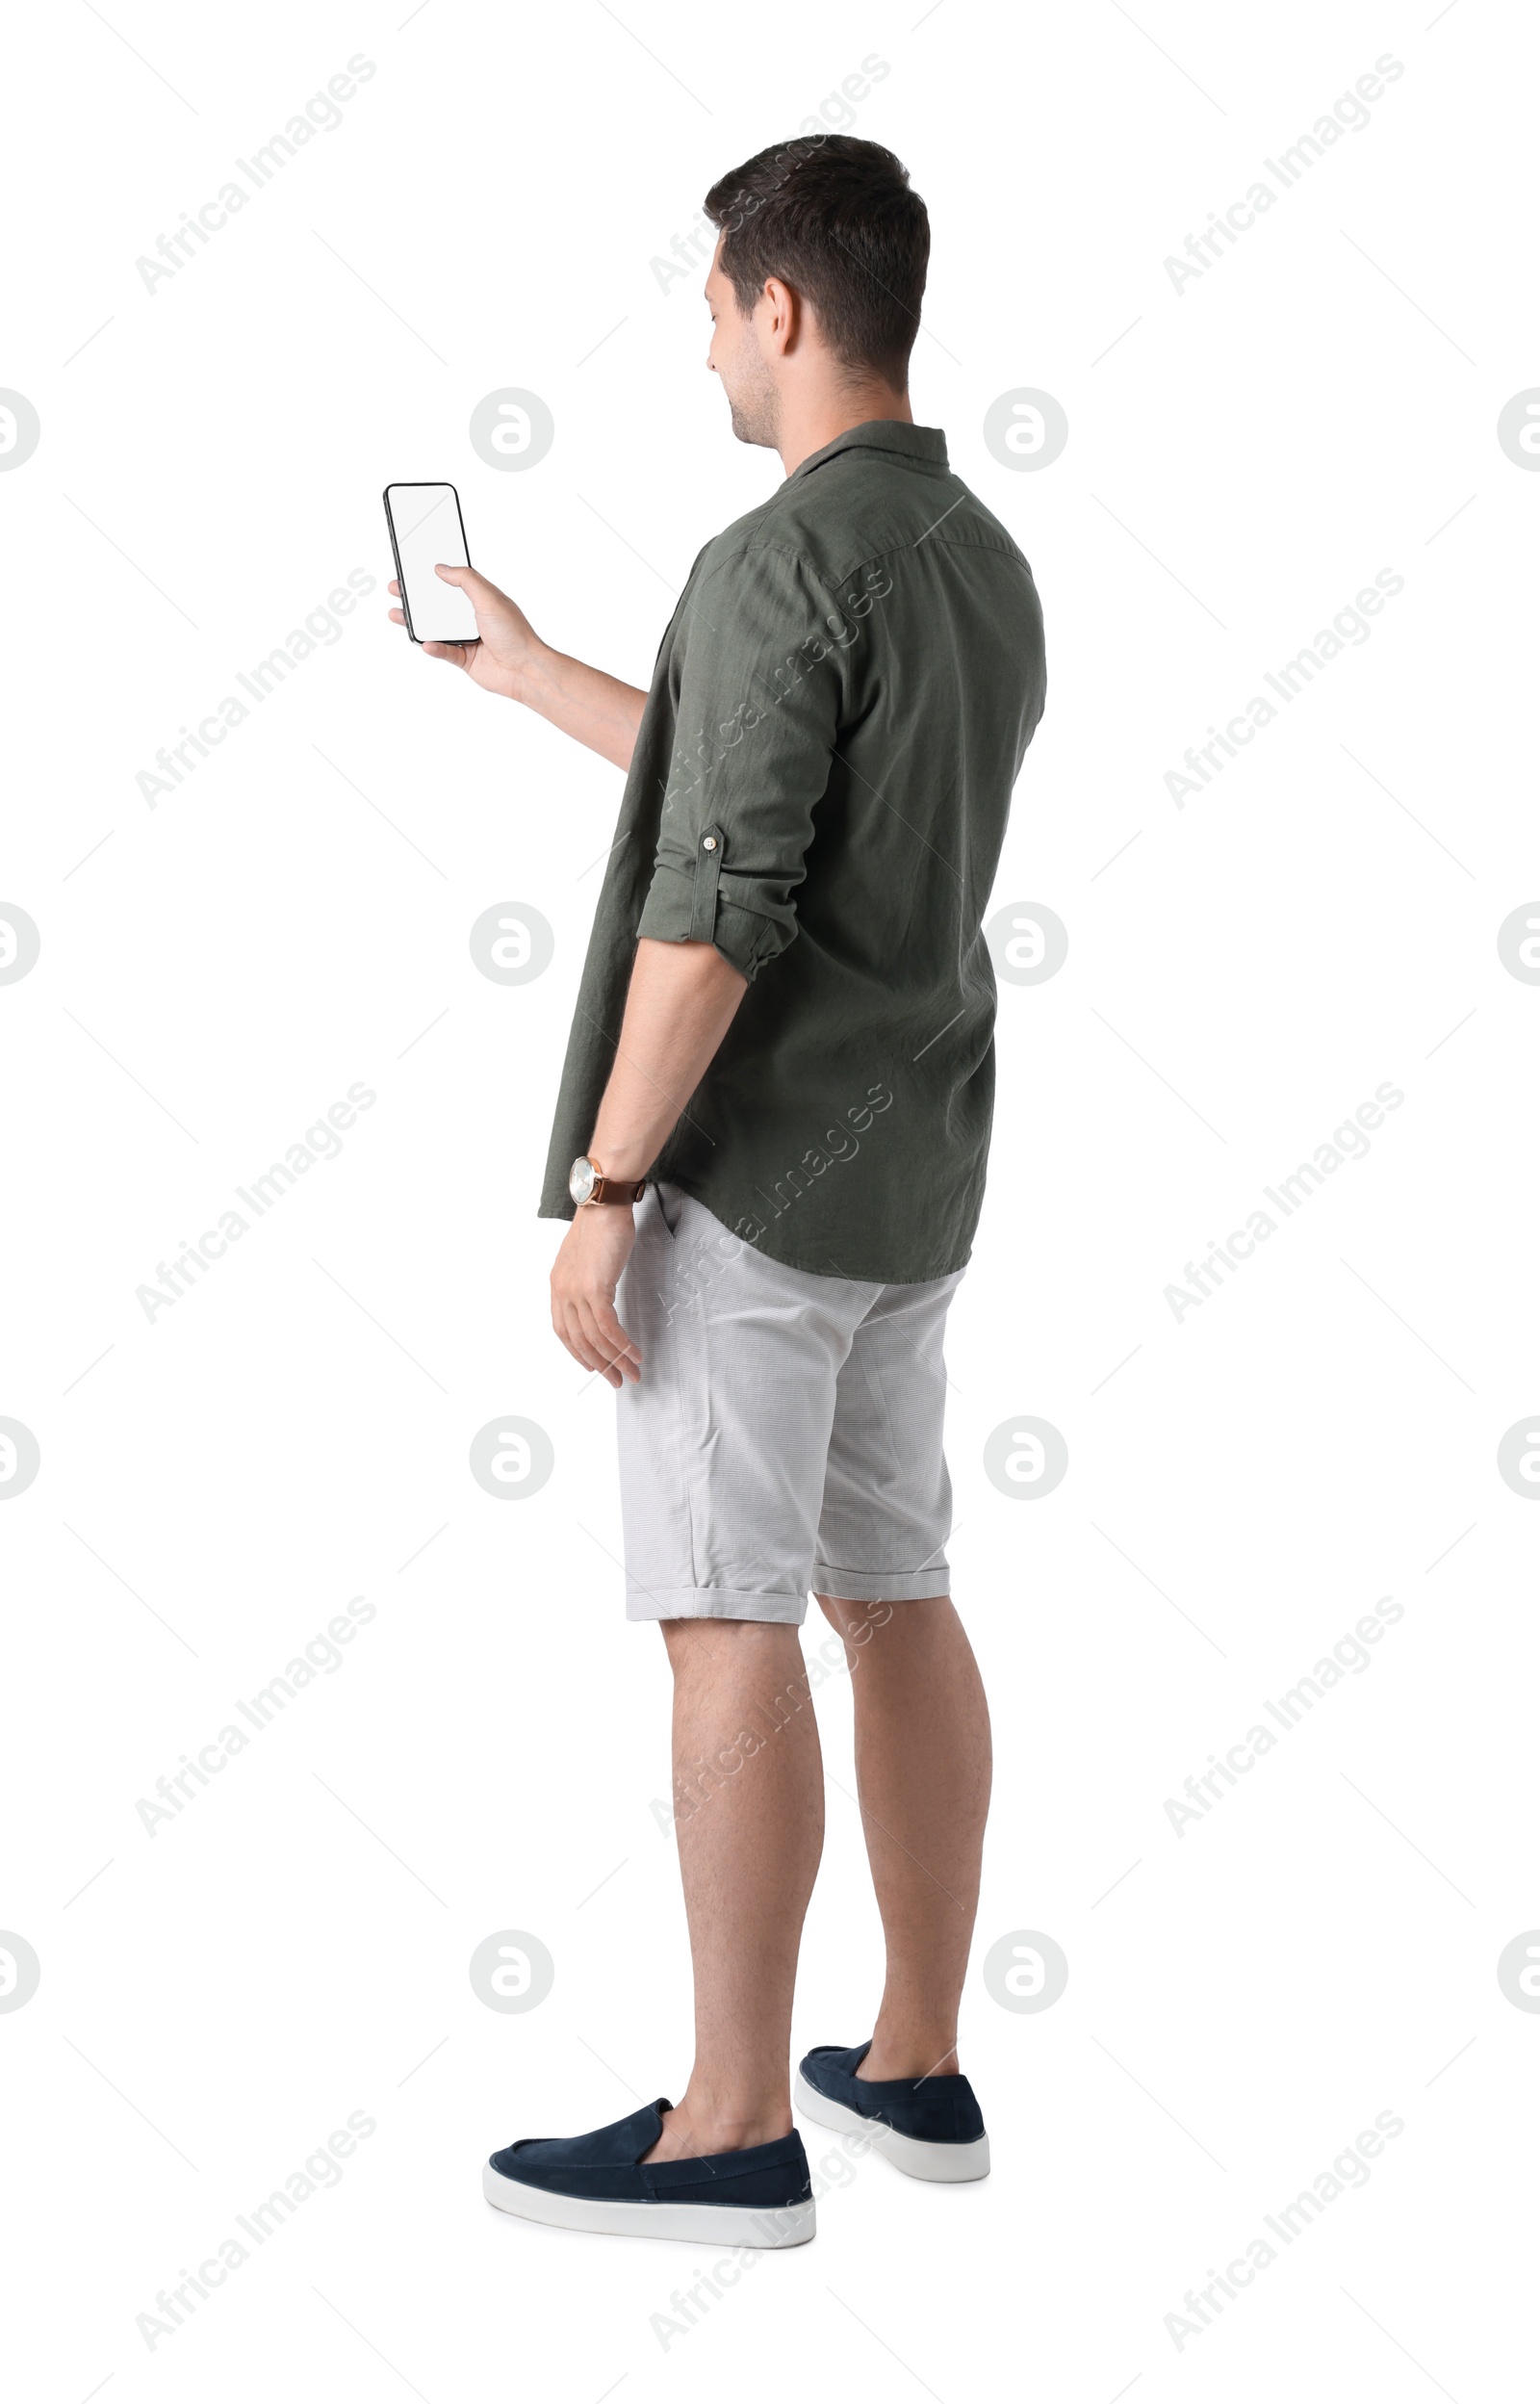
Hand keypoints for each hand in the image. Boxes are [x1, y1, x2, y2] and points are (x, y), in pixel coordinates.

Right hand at [387, 565, 543, 700]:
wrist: (526, 670)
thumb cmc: (516, 633)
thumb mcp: (489, 597)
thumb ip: (466, 580)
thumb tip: (442, 568)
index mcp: (479, 598)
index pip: (450, 583)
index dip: (431, 577)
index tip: (412, 570)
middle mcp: (471, 617)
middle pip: (437, 605)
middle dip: (415, 598)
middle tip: (396, 590)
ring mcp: (466, 638)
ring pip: (434, 629)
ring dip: (416, 623)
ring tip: (398, 615)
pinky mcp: (464, 659)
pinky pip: (443, 652)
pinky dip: (433, 648)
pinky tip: (427, 643)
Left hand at [550, 1206, 641, 1386]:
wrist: (604, 1204)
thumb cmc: (600, 1225)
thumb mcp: (585, 1258)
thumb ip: (586, 1280)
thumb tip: (598, 1297)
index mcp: (558, 1286)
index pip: (563, 1331)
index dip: (578, 1352)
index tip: (594, 1366)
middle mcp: (562, 1292)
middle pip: (578, 1340)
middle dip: (600, 1365)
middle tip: (617, 1380)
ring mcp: (577, 1291)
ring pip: (595, 1338)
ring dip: (615, 1360)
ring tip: (632, 1373)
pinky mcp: (595, 1288)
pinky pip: (608, 1326)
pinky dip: (622, 1344)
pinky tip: (635, 1353)